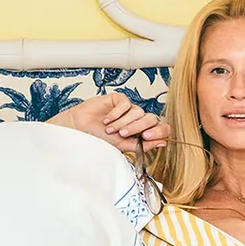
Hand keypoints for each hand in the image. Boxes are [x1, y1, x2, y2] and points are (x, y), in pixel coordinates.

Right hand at [48, 93, 170, 155]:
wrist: (81, 131)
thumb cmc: (99, 139)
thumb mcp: (124, 146)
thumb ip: (144, 144)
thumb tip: (163, 141)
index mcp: (141, 132)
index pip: (160, 128)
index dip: (158, 131)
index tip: (148, 137)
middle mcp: (137, 119)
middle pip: (150, 118)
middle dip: (137, 127)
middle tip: (123, 134)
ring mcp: (128, 109)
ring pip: (138, 112)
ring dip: (123, 123)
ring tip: (110, 130)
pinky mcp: (119, 99)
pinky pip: (126, 104)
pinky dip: (116, 114)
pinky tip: (107, 120)